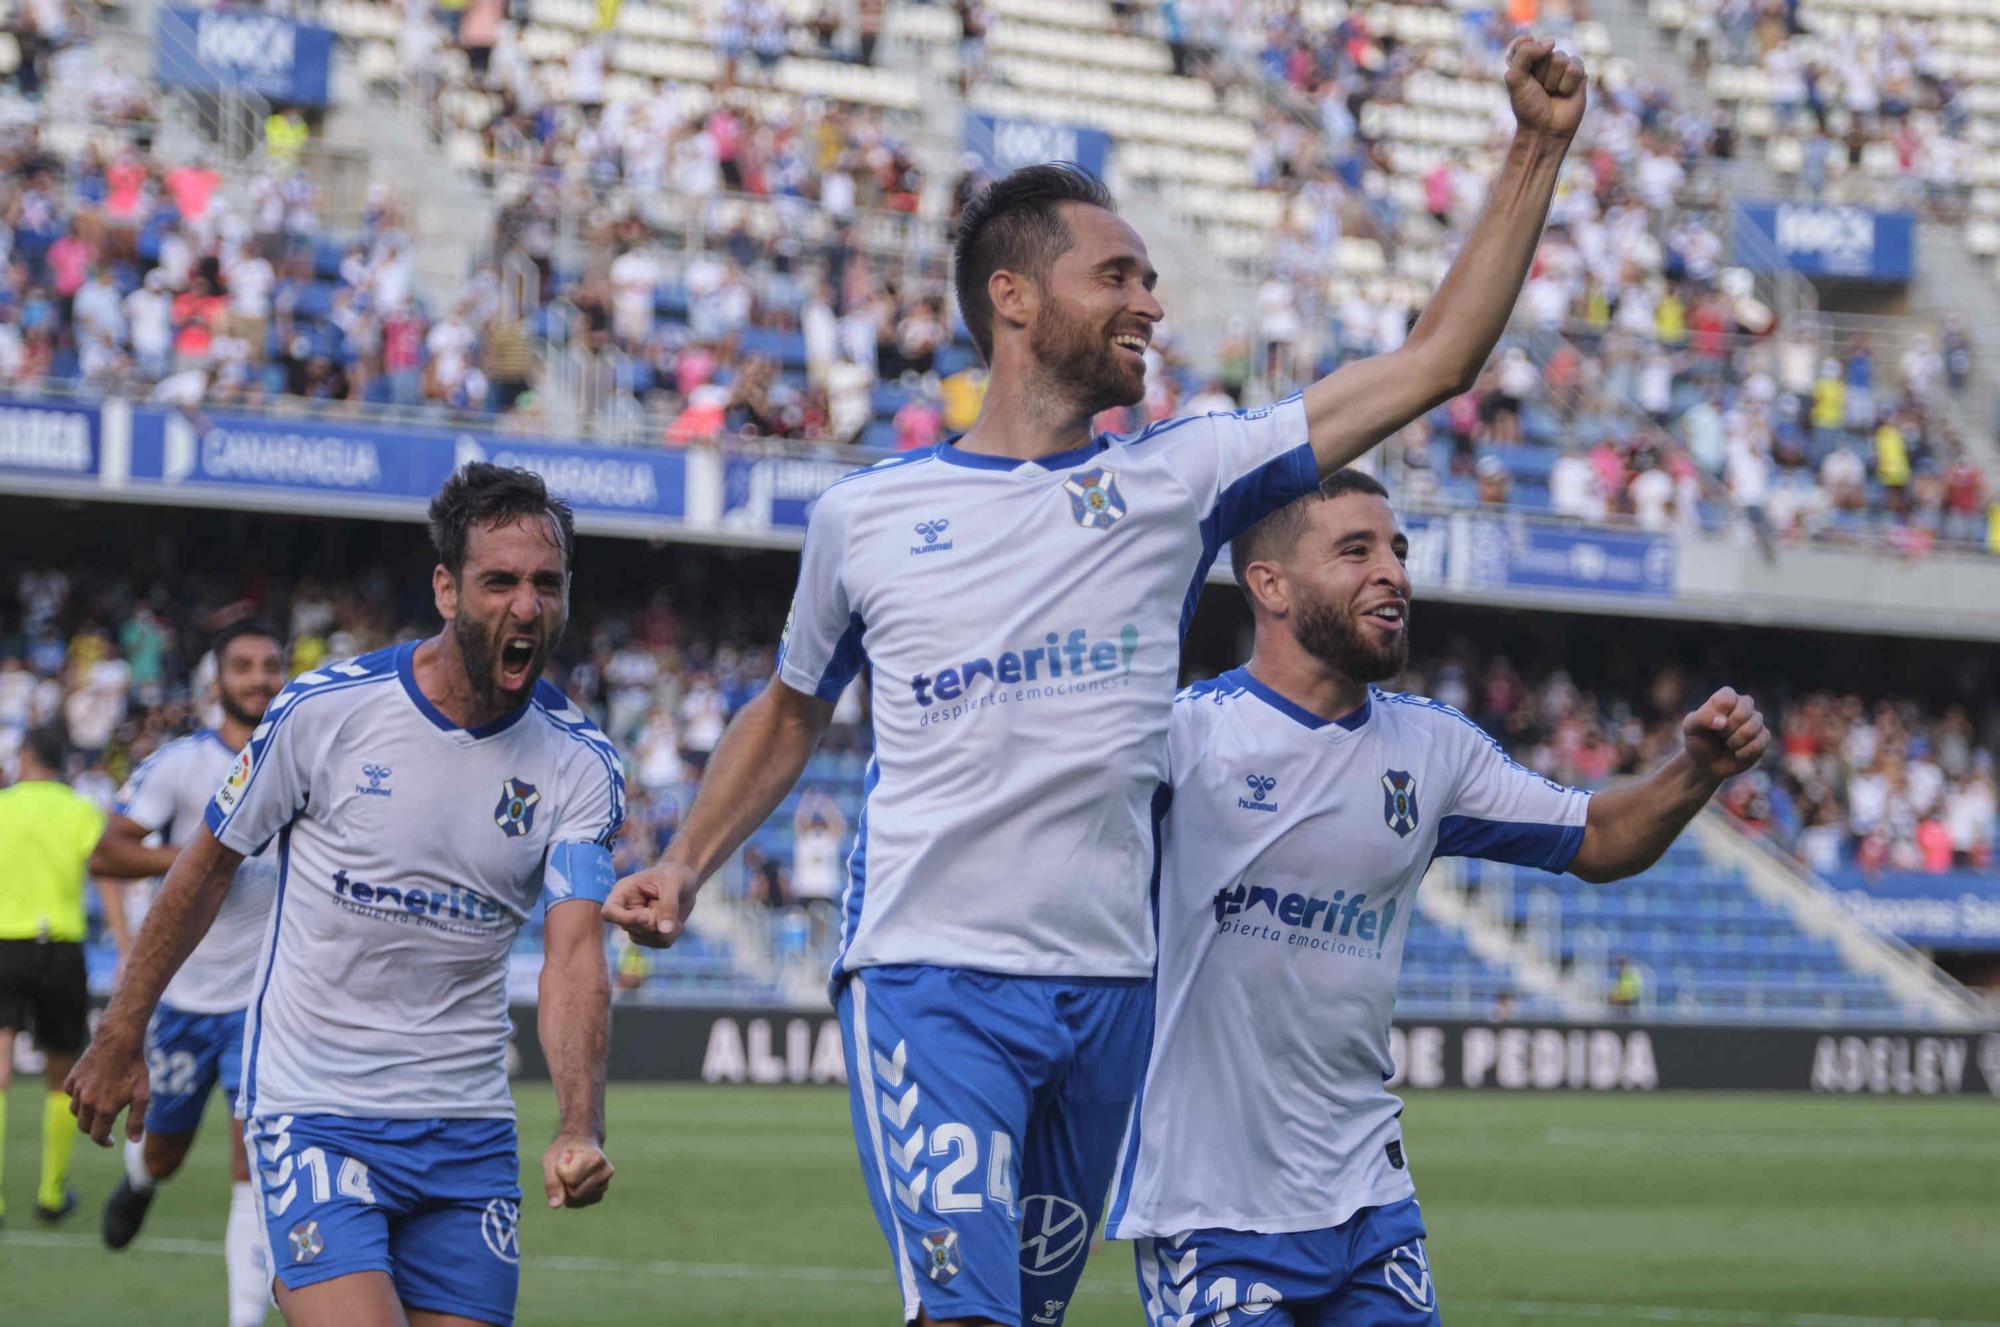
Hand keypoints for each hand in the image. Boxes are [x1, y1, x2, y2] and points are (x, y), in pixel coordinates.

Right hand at [64, 1029, 149, 1145]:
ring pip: (75, 1112)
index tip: (109, 1141)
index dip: (104, 1141)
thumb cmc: (134, 1068)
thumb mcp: (142, 1095)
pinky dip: (77, 1097)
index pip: (97, 1135)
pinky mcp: (72, 1078)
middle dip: (94, 1129)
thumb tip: (134, 1141)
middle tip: (104, 1125)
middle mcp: (87, 1102)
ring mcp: (78, 1090)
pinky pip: (70, 1094)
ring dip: (85, 1114)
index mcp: (104, 1109)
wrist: (119, 1041)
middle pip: (84, 1127)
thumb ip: (136, 1120)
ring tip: (99, 1107)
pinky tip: (89, 1091)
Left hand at [543, 1135, 613, 1208]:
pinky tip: (574, 1182)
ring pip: (577, 1200)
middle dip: (564, 1182)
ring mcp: (605, 1184)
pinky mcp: (600, 1193)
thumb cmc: (564, 1149)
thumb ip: (552, 1182)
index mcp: (596, 1159)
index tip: (566, 1156)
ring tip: (572, 1172)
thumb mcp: (551, 1160)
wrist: (580, 1142)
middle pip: (574, 1193)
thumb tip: (556, 1206)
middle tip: (569, 1165)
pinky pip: (580, 1203)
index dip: (560, 1169)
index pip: (570, 1178)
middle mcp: (606, 1172)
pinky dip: (572, 1197)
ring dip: (567, 1190)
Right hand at [602, 859, 699, 948]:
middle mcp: (626, 910)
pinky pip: (658, 943)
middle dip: (654, 923)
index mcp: (623, 892)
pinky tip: (676, 923)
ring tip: (674, 912)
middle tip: (672, 906)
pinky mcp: (648, 933)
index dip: (625, 919)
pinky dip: (671, 935)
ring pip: (645, 939)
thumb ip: (668, 905)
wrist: (686, 881)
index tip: (646, 916)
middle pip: (631, 929)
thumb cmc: (676, 875)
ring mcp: (636, 924)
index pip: (609, 912)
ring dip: (664, 931)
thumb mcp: (674, 883)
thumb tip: (664, 930)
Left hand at [1504, 35, 1587, 140]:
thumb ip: (1524, 54)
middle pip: (1543, 49)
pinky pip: (1574, 66)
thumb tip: (1551, 42)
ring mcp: (1561, 66)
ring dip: (1553, 80)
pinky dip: (1567, 84)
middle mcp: (1543, 60)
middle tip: (1539, 89)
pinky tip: (1564, 93)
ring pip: (1559, 58)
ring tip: (1552, 93)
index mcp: (1524, 61)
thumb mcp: (1515, 79)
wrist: (1546, 130)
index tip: (1524, 72)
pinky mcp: (1578, 73)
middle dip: (1539, 72)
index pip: (1523, 41)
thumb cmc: (1528, 107)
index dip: (1524, 52)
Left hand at [1681, 687, 1770, 781]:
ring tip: (1728, 744)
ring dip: (1736, 740)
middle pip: (1746, 706)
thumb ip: (1702, 718)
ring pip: (1754, 724)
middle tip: (1720, 735)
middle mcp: (1743, 705)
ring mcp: (1755, 721)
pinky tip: (1737, 754)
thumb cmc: (1698, 741)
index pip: (1728, 696)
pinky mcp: (1763, 737)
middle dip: (1729, 726)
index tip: (1712, 725)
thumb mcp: (1690, 728)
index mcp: (1725, 698)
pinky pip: (1761, 741)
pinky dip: (1745, 751)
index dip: (1719, 713)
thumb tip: (1723, 721)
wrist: (1706, 764)